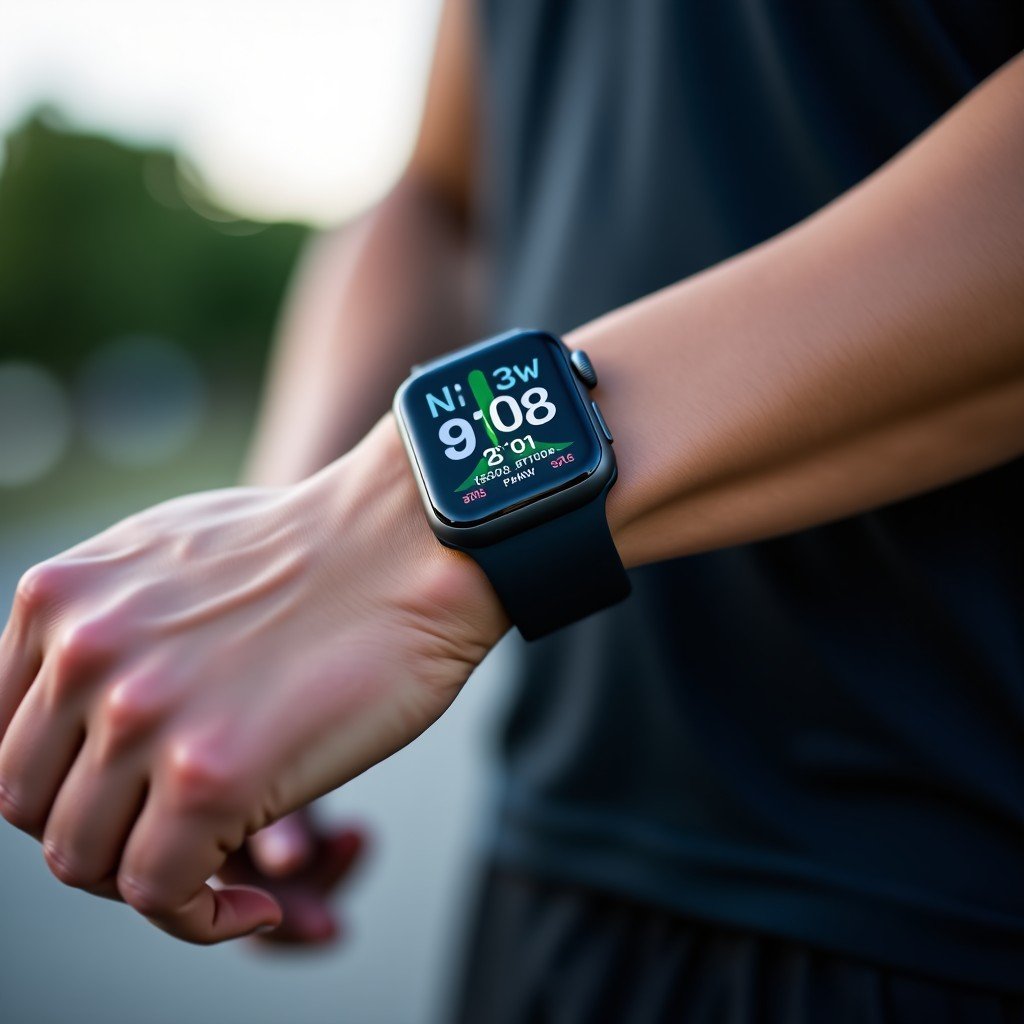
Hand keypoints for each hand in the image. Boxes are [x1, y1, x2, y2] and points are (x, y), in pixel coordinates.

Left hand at [0, 417, 505, 943]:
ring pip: (85, 861)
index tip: (127, 805)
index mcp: (60, 599)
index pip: (7, 740)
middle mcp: (82, 653)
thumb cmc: (319, 549)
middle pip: (33, 806)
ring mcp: (140, 716)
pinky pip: (162, 896)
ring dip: (155, 880)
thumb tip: (84, 703)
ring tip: (227, 867)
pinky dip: (204, 920)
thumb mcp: (172, 554)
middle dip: (104, 837)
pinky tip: (259, 904)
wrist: (412, 544)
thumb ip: (105, 620)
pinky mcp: (208, 776)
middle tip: (182, 840)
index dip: (64, 787)